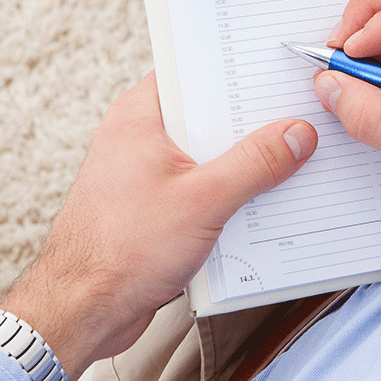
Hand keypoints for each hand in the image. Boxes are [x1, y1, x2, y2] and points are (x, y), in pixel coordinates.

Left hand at [0, 72, 317, 379]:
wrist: (83, 312)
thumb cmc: (121, 252)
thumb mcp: (204, 200)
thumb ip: (256, 163)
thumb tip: (297, 135)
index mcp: (141, 116)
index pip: (195, 72)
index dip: (237, 68)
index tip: (278, 71)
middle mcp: (140, 137)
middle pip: (210, 115)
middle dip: (252, 123)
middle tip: (298, 121)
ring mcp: (146, 174)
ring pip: (210, 155)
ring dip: (245, 166)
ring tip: (289, 166)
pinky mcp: (155, 207)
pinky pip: (204, 189)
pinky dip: (230, 196)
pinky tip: (261, 207)